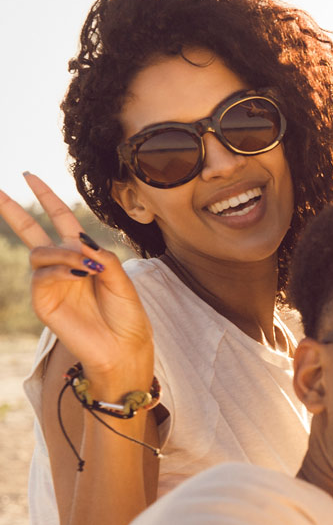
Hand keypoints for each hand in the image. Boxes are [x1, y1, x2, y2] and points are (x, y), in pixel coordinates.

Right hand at [0, 174, 152, 393]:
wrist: (124, 348)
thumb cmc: (127, 317)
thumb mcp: (123, 281)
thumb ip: (103, 257)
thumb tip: (77, 238)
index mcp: (83, 256)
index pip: (60, 221)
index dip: (47, 198)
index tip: (29, 176)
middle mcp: (62, 267)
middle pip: (32, 231)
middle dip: (15, 210)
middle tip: (0, 189)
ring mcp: (50, 283)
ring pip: (40, 252)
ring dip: (63, 253)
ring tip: (88, 267)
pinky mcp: (43, 301)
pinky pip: (43, 275)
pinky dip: (62, 270)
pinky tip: (81, 275)